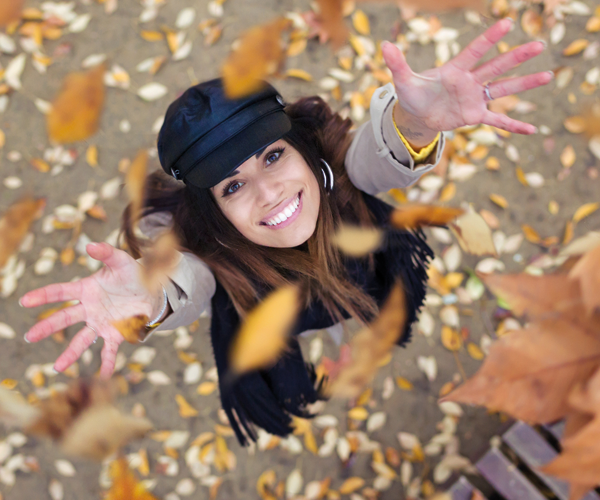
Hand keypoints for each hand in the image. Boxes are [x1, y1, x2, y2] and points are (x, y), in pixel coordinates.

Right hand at [20, 243, 161, 377]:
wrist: (151, 290)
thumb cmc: (132, 274)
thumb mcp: (121, 260)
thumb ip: (106, 253)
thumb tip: (90, 245)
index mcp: (86, 290)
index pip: (61, 292)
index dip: (44, 296)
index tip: (26, 301)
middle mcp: (89, 309)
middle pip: (65, 318)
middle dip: (47, 327)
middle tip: (30, 337)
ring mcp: (100, 323)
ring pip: (82, 340)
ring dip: (70, 353)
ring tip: (57, 367)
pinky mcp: (115, 334)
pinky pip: (108, 350)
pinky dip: (106, 362)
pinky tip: (103, 375)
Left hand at [381, 18, 552, 139]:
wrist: (417, 115)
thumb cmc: (412, 94)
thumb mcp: (404, 81)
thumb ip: (397, 64)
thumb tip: (384, 45)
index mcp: (455, 70)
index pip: (474, 51)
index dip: (489, 39)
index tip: (507, 23)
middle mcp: (469, 81)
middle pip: (497, 66)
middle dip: (516, 56)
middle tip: (538, 44)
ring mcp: (474, 98)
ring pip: (503, 88)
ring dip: (524, 84)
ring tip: (548, 75)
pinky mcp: (474, 116)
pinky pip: (497, 120)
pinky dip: (512, 126)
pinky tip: (531, 130)